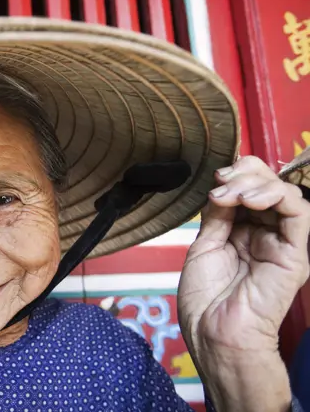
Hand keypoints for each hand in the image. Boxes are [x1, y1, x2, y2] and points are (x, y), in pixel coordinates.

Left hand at [178, 156, 309, 410]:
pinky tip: (251, 201)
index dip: (237, 175)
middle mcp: (264, 234)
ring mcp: (281, 243)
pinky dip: (277, 196)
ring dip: (257, 184)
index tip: (216, 178)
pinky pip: (299, 214)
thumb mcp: (205, 246)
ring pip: (285, 194)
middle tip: (223, 181)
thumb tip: (222, 188)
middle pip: (268, 186)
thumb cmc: (206, 300)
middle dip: (245, 174)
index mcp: (241, 232)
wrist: (213, 332)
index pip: (250, 190)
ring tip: (233, 196)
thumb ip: (218, 216)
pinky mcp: (295, 253)